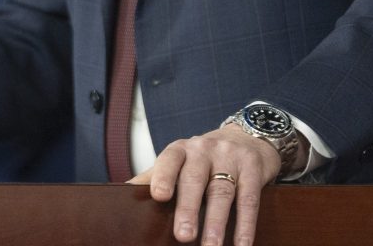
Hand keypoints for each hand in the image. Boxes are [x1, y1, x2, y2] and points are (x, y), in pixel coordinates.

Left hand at [134, 123, 281, 245]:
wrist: (246, 137)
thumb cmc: (203, 158)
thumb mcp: (179, 161)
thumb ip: (154, 177)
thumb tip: (119, 195)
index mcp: (181, 150)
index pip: (169, 160)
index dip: (164, 176)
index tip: (158, 196)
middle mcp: (204, 150)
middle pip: (195, 179)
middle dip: (188, 208)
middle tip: (183, 235)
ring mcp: (230, 157)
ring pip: (222, 191)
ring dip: (216, 222)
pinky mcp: (253, 168)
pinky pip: (249, 198)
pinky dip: (245, 224)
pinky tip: (242, 244)